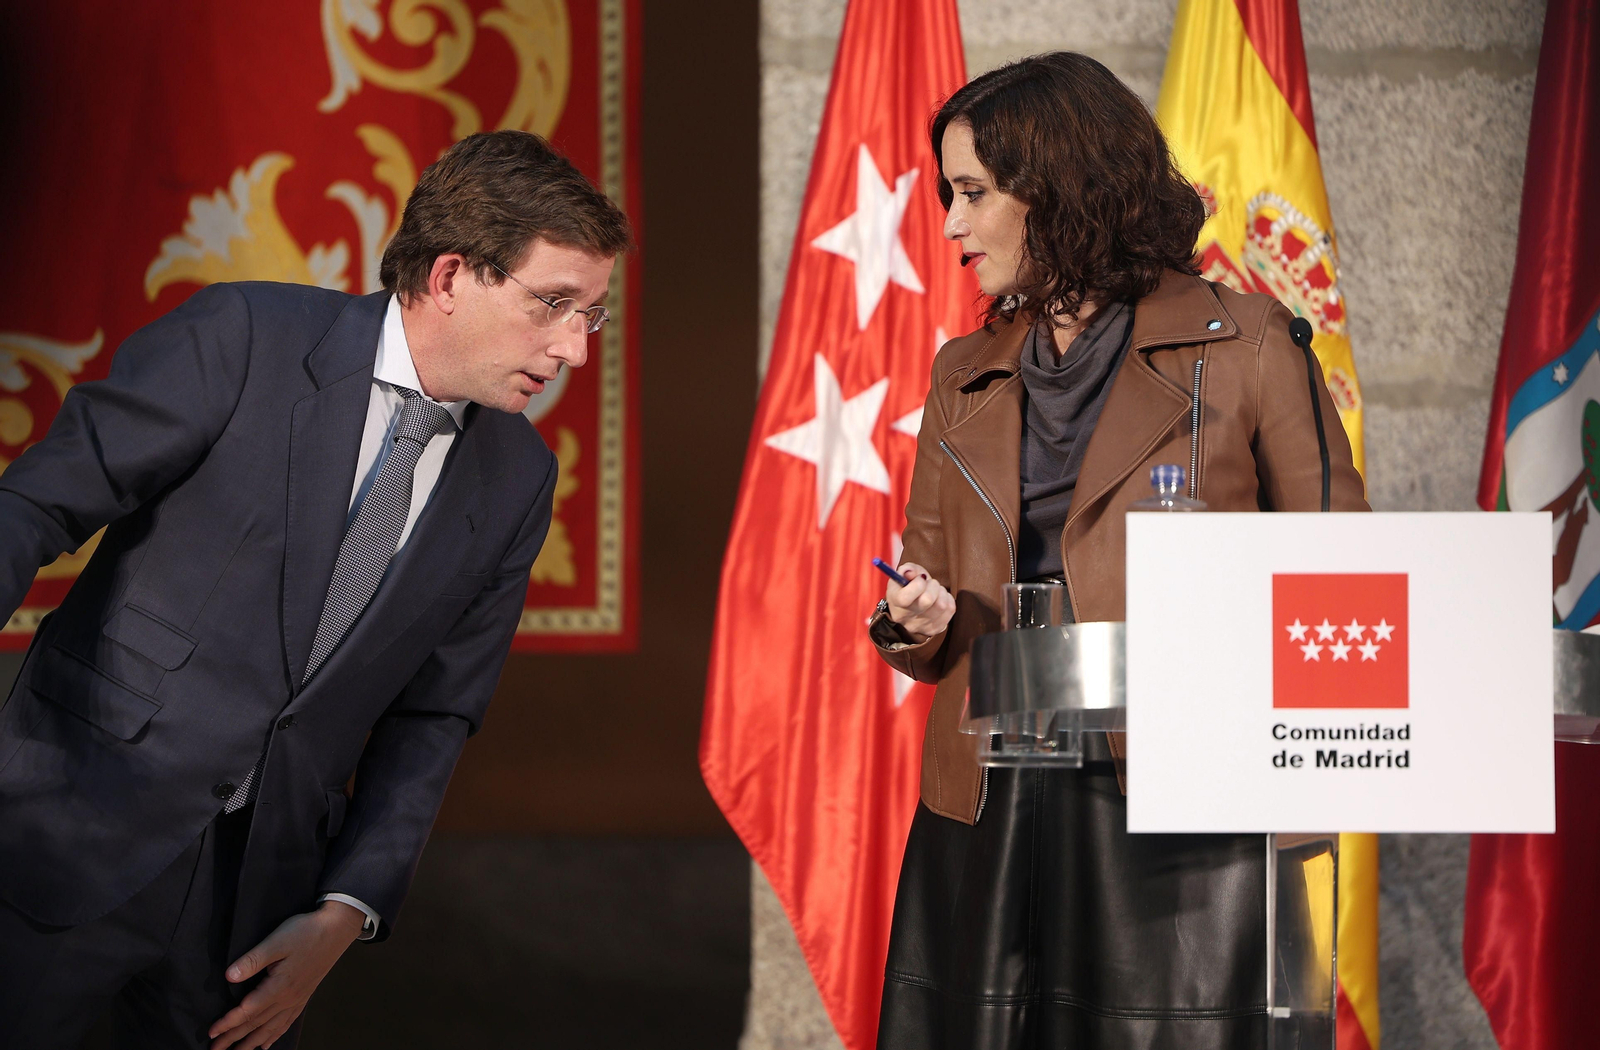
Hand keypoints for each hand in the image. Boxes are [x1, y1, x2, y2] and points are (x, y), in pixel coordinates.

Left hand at [208, 900, 365, 1048]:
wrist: (337, 929)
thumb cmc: (307, 932)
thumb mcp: (277, 941)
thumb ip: (253, 960)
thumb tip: (229, 977)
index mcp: (279, 986)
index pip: (248, 1011)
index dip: (228, 1023)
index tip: (212, 1033)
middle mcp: (288, 998)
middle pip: (256, 1024)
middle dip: (234, 1039)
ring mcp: (297, 999)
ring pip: (271, 1028)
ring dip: (252, 1042)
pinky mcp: (303, 996)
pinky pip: (286, 1023)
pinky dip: (274, 1036)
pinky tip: (266, 1043)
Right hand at [885, 562, 954, 641]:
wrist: (912, 605)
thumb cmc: (907, 586)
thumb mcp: (903, 575)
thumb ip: (906, 570)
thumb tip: (910, 573)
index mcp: (894, 603)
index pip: (905, 598)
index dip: (918, 584)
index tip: (921, 577)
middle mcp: (906, 618)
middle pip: (927, 600)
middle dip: (933, 585)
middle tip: (929, 583)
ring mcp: (921, 626)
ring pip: (941, 605)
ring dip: (941, 592)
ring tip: (935, 590)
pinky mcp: (936, 629)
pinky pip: (950, 609)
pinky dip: (948, 599)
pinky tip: (939, 598)